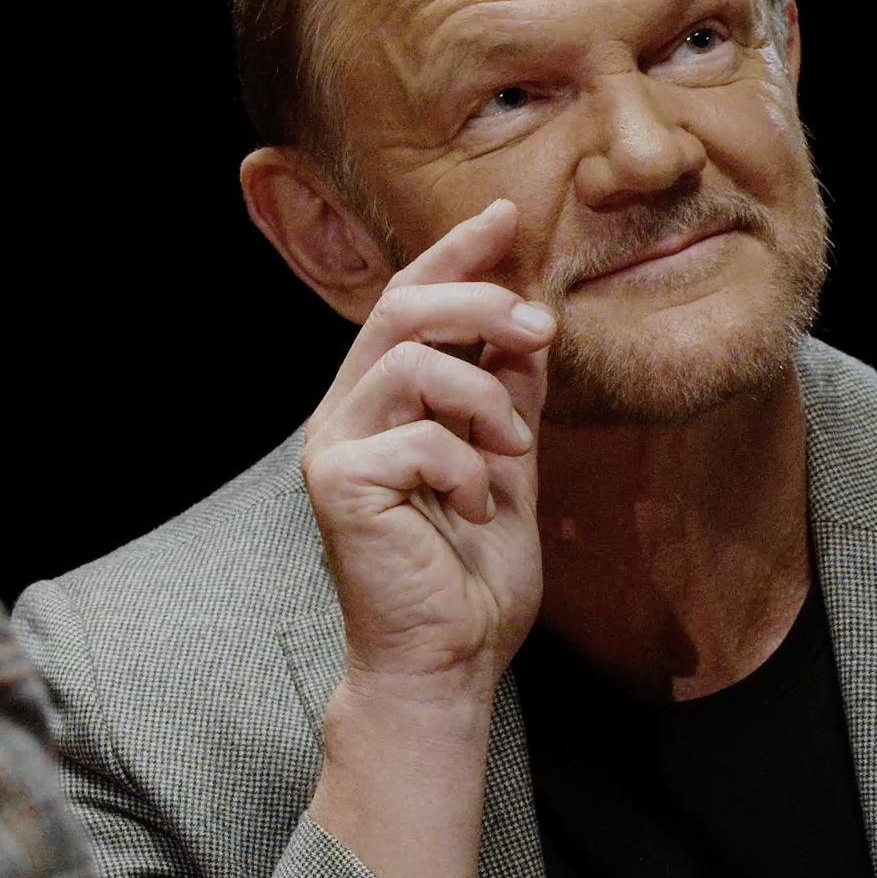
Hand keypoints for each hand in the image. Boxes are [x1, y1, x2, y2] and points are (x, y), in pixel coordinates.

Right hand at [304, 197, 554, 701]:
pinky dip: (466, 466)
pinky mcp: (337, 484)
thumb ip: (510, 396)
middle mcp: (345, 415)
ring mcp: (333, 447)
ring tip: (511, 450)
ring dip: (482, 396)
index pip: (408, 301)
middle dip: (480, 302)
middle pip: (401, 308)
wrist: (449, 661)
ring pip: (410, 361)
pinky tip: (474, 509)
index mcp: (381, 403)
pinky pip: (417, 435)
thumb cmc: (471, 577)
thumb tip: (533, 322)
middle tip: (542, 327)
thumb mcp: (507, 465)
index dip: (454, 253)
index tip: (507, 216)